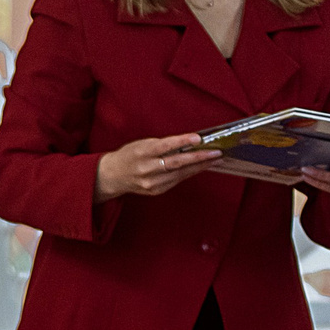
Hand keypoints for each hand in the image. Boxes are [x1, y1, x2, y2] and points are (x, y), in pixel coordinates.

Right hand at [94, 134, 217, 201]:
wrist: (112, 176)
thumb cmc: (130, 156)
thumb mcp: (142, 144)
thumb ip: (163, 145)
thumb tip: (189, 143)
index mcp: (141, 153)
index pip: (165, 146)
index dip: (182, 142)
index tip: (198, 138)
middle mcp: (146, 169)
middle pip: (177, 163)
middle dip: (199, 157)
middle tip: (216, 152)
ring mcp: (151, 182)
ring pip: (180, 173)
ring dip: (199, 166)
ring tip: (214, 159)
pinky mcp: (156, 191)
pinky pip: (177, 180)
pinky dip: (189, 173)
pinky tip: (200, 167)